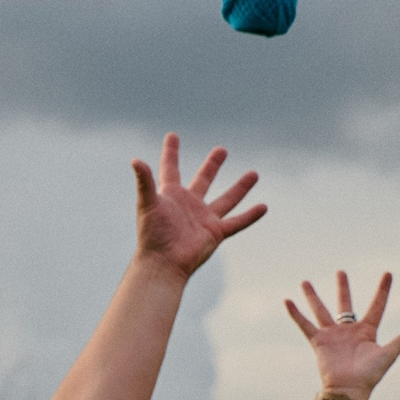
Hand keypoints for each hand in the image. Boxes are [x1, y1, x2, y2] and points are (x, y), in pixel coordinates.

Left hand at [131, 133, 265, 277]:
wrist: (164, 263)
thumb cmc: (152, 235)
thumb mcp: (147, 203)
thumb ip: (144, 181)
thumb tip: (136, 160)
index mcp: (171, 194)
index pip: (171, 168)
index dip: (171, 152)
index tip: (172, 136)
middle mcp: (189, 204)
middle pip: (203, 180)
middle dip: (212, 165)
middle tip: (221, 150)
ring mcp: (204, 218)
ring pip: (226, 199)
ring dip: (240, 187)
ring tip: (254, 173)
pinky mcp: (215, 233)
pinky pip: (236, 222)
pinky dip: (250, 216)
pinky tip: (263, 207)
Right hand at [284, 271, 399, 399]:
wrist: (349, 390)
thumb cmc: (369, 375)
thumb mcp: (388, 354)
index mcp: (367, 331)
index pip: (377, 306)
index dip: (383, 290)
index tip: (388, 273)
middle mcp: (349, 331)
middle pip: (345, 304)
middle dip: (342, 288)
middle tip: (341, 272)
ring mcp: (332, 335)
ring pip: (321, 310)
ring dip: (313, 296)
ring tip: (305, 282)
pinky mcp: (319, 342)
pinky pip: (305, 325)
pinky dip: (296, 314)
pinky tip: (288, 301)